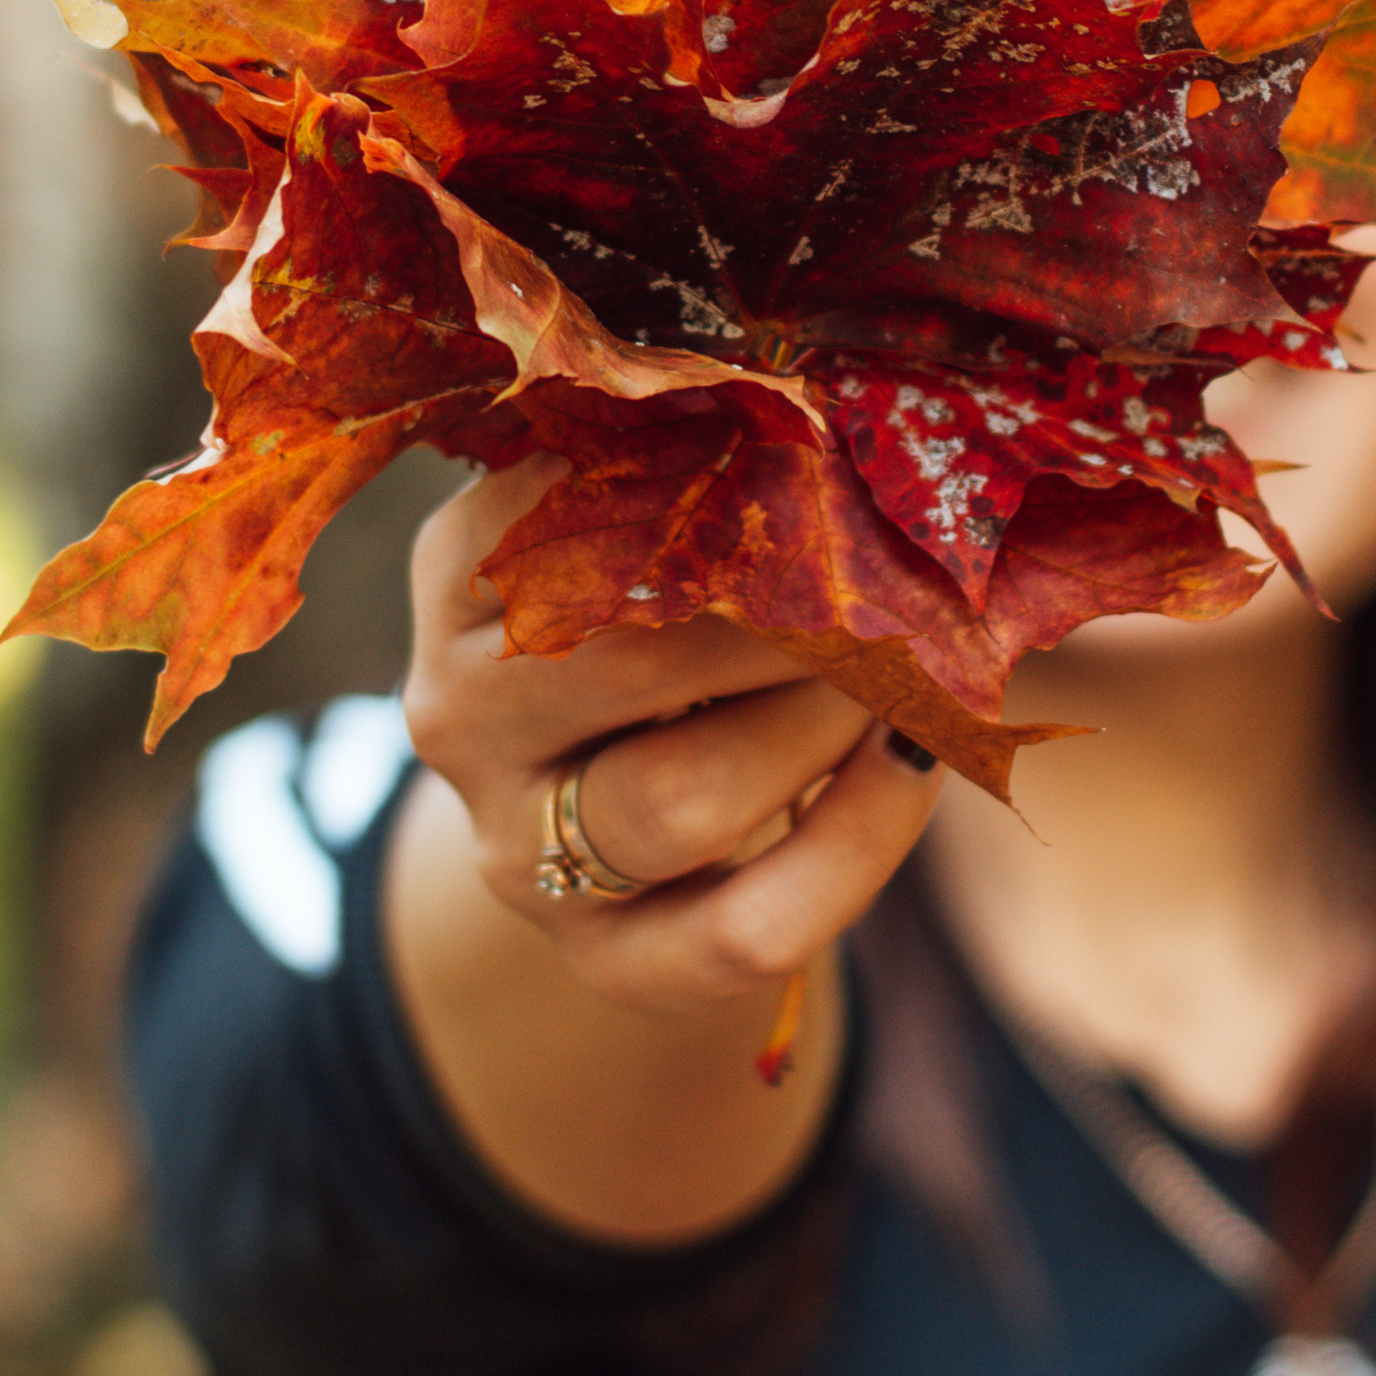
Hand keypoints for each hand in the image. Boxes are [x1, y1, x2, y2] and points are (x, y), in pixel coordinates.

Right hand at [401, 454, 944, 1031]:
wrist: (590, 801)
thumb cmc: (643, 613)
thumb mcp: (623, 525)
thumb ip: (688, 472)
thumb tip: (833, 413)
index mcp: (461, 570)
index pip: (578, 509)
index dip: (724, 483)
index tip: (832, 458)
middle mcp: (460, 714)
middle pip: (632, 661)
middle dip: (793, 619)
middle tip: (896, 580)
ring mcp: (518, 851)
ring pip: (682, 800)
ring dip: (823, 725)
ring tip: (907, 670)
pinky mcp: (604, 961)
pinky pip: (745, 929)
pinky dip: (857, 845)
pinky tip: (915, 767)